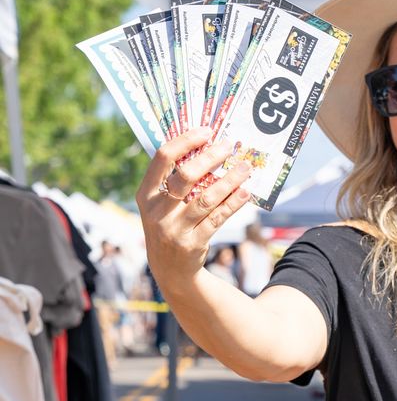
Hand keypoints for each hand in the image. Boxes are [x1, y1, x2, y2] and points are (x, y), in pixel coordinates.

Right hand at [136, 128, 252, 289]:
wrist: (170, 269)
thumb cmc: (170, 225)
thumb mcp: (161, 204)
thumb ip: (174, 180)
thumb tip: (203, 147)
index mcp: (146, 194)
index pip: (162, 158)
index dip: (185, 141)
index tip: (207, 131)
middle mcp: (157, 211)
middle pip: (186, 175)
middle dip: (210, 157)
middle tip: (230, 146)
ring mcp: (174, 228)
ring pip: (206, 198)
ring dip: (229, 180)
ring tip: (245, 167)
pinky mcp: (193, 243)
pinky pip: (218, 218)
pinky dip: (233, 203)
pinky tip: (245, 192)